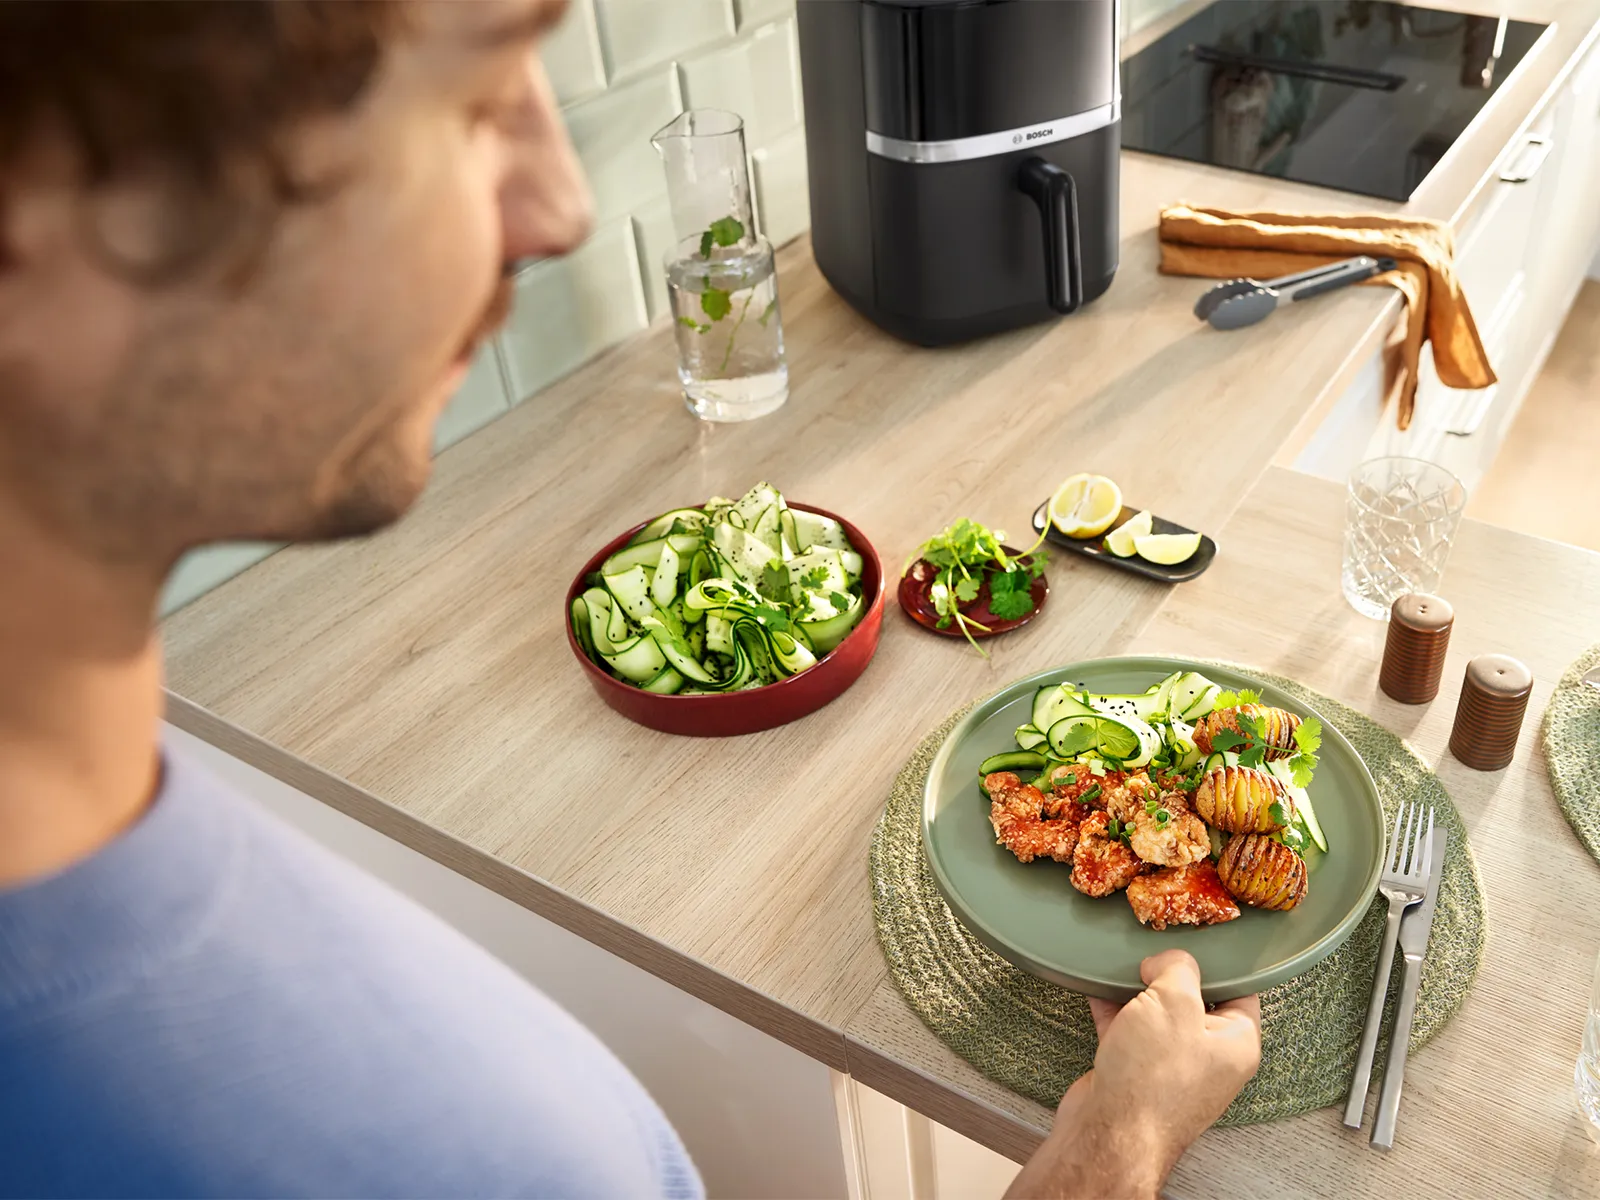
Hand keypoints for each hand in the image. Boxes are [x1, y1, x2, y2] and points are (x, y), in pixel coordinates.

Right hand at [1005, 950, 1260, 1199]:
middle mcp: (1208, 1057)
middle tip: (1154, 946)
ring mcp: (1170, 1065)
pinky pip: (1128, 1027)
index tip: (1197, 936)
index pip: (1239, 990)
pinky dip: (1113, 1006)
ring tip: (1124, 961)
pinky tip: (1097, 984)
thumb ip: (1178, 968)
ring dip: (1138, 988)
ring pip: (1158, 1013)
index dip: (1218, 961)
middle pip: (1194, 998)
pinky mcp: (1135, 1071)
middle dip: (1171, 972)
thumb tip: (1167, 961)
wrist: (1108, 1133)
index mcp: (1236, 1043)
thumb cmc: (1153, 1079)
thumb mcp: (1175, 1003)